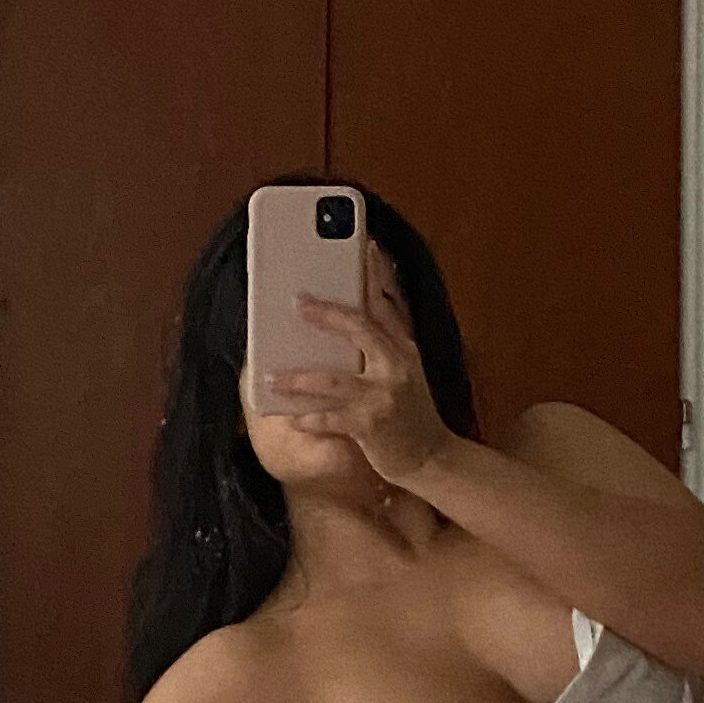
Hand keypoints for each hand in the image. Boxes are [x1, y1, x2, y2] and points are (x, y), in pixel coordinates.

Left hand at [257, 244, 454, 484]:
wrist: (432, 457)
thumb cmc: (409, 411)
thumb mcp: (403, 370)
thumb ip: (379, 343)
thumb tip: (338, 317)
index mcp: (404, 347)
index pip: (389, 301)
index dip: (376, 272)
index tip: (363, 245)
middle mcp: (398, 364)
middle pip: (361, 327)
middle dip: (327, 313)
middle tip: (297, 301)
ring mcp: (385, 395)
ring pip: (333, 379)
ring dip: (299, 378)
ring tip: (272, 377)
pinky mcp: (372, 425)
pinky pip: (330, 417)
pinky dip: (307, 417)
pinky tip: (291, 417)